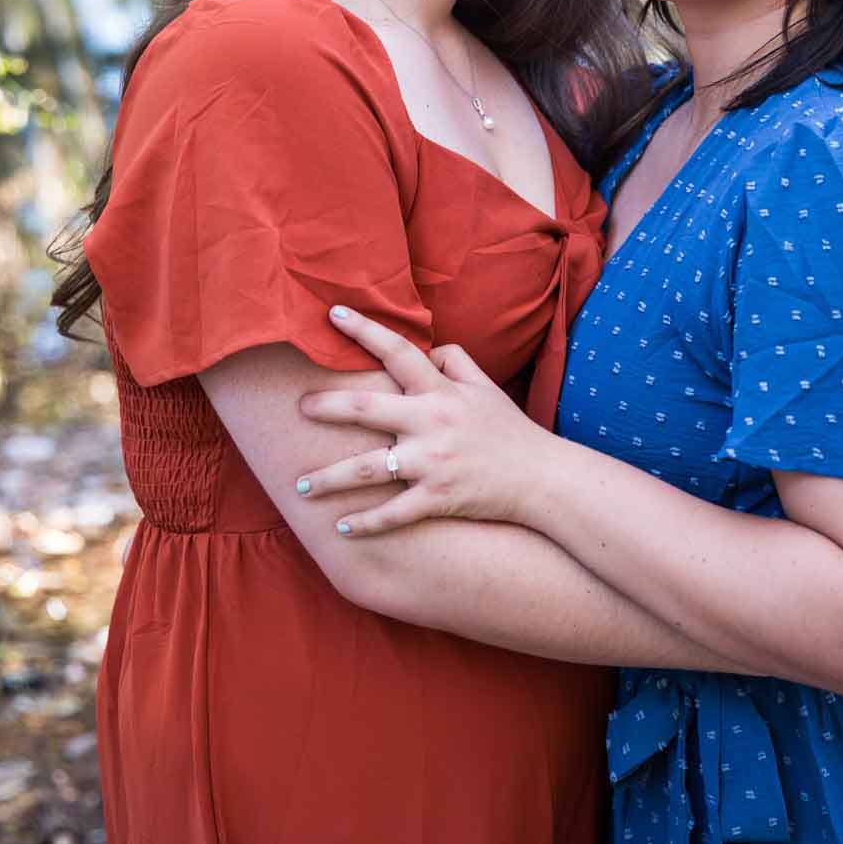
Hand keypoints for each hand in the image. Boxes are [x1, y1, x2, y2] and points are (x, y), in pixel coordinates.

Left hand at [296, 307, 549, 535]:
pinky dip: (365, 523)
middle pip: (365, 410)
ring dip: (329, 478)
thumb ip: (455, 361)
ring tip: (300, 486)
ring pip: (367, 469)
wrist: (543, 479)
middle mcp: (432, 423)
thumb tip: (425, 348)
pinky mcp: (437, 498)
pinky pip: (393, 513)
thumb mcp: (486, 387)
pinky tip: (340, 528)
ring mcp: (432, 463)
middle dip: (326, 407)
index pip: (398, 351)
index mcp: (441, 391)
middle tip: (299, 407)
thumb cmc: (510, 431)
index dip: (364, 330)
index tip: (332, 314)